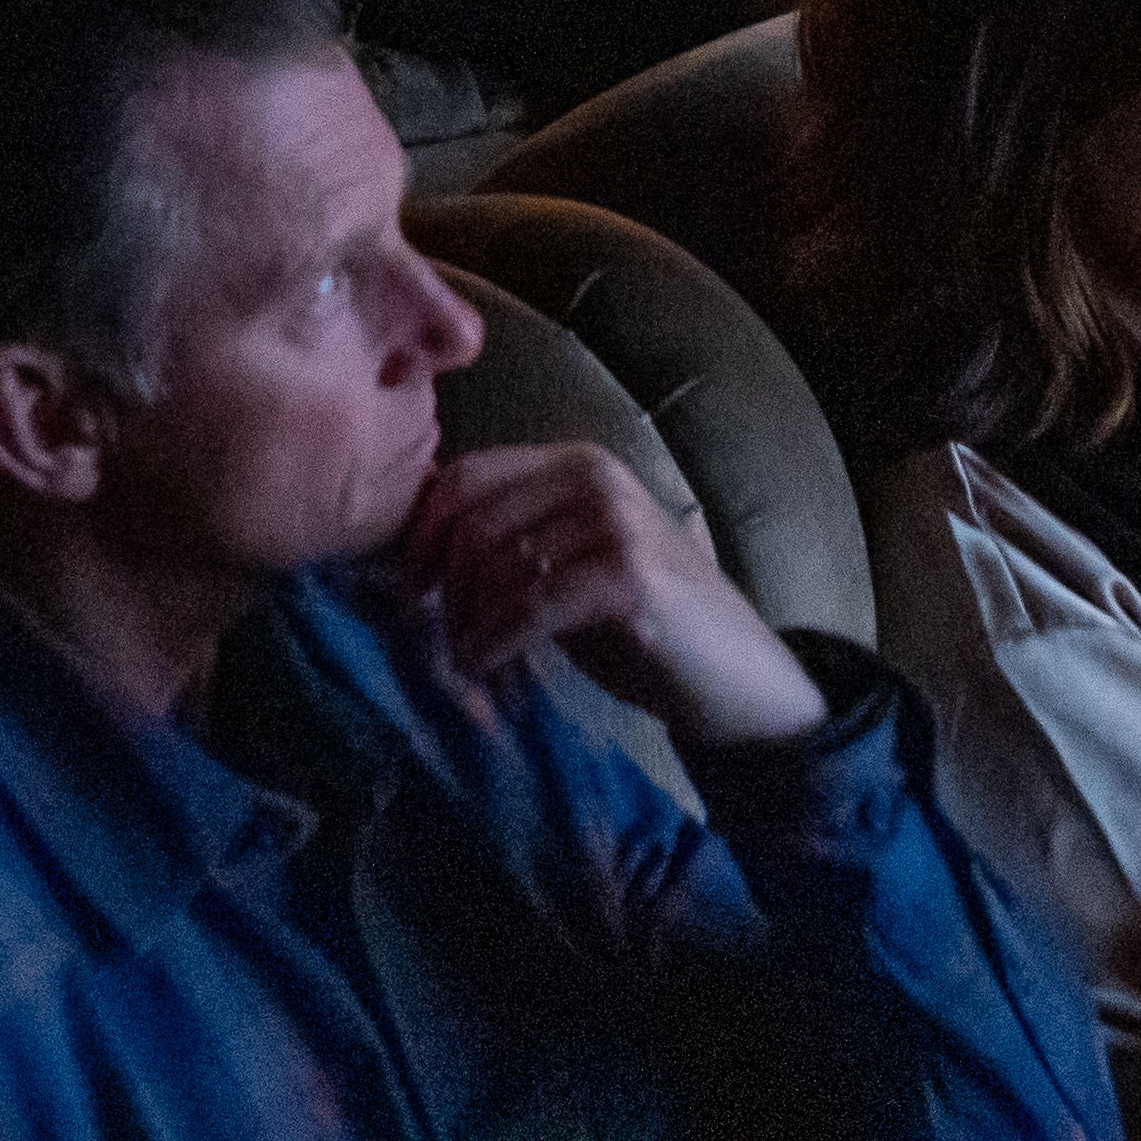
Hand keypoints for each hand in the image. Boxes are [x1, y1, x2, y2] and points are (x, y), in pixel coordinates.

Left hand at [398, 441, 824, 747]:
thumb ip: (510, 549)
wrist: (738, 676)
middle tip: (431, 640)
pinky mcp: (627, 578)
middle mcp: (593, 478)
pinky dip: (491, 644)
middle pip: (472, 521)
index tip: (402, 587)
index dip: (422, 532)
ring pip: (494, 566)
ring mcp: (613, 523)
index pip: (466, 477)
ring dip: (463, 624)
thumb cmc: (644, 628)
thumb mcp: (567, 570)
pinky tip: (482, 670)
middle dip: (438, 587)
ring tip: (463, 663)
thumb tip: (417, 564)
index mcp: (575, 464)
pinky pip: (527, 608)